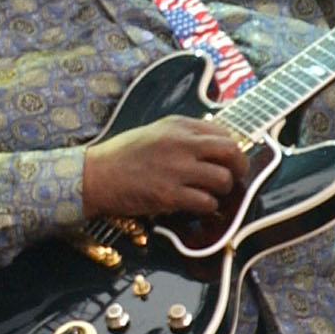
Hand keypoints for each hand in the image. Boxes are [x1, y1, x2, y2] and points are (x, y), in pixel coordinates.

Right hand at [82, 116, 247, 217]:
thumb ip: (184, 135)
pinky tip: (198, 206)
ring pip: (223, 180)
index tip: (227, 160)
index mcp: (178, 126)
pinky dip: (208, 207)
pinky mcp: (170, 195)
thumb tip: (214, 147)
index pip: (224, 133)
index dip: (232, 148)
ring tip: (211, 194)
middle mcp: (181, 144)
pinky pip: (206, 202)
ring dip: (223, 191)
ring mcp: (177, 170)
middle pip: (232, 153)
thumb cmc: (122, 155)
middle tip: (233, 177)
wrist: (95, 176)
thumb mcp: (155, 132)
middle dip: (239, 168)